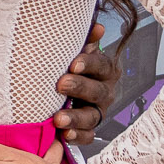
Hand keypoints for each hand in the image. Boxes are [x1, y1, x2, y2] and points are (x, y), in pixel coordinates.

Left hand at [52, 28, 120, 146]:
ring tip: (58, 118)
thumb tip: (97, 27)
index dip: (90, 63)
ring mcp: (98, 112)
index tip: (73, 63)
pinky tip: (65, 135)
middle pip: (97, 91)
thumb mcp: (77, 52)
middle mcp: (105, 92)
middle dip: (79, 87)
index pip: (102, 65)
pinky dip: (77, 136)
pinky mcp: (89, 129)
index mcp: (105, 70)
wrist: (65, 90)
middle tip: (61, 84)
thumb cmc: (71, 67)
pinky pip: (87, 136)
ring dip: (75, 117)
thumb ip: (85, 41)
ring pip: (92, 116)